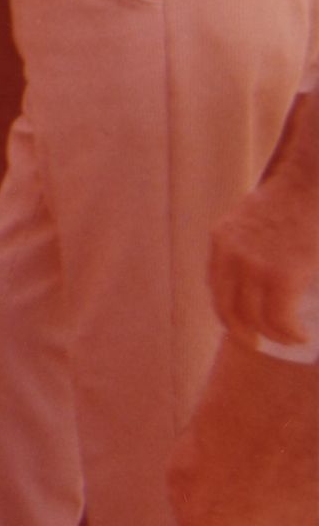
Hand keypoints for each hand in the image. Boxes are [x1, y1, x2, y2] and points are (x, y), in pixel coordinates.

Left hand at [207, 173, 318, 352]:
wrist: (311, 183)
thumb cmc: (293, 196)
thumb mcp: (254, 216)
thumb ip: (247, 238)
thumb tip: (256, 265)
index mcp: (221, 240)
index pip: (216, 287)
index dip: (227, 312)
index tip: (242, 323)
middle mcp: (231, 255)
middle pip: (229, 308)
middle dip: (243, 332)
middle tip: (260, 342)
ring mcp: (255, 267)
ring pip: (256, 318)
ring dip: (272, 336)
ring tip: (288, 339)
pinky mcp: (282, 275)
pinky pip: (279, 317)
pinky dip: (288, 333)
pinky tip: (299, 337)